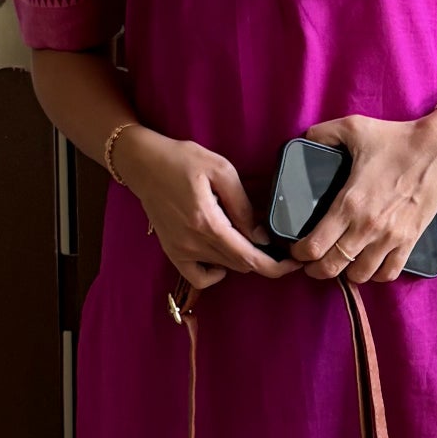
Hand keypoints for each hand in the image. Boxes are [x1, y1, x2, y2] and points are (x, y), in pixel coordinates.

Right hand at [115, 128, 296, 289]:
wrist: (143, 164)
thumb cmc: (181, 160)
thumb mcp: (220, 170)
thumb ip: (242, 205)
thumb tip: (261, 235)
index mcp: (208, 223)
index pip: (248, 257)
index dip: (276, 266)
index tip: (293, 263)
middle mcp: (193, 243)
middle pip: (240, 265)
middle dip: (265, 260)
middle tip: (278, 245)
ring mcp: (180, 251)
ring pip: (224, 269)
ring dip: (243, 260)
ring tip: (251, 239)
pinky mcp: (172, 252)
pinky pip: (199, 277)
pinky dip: (216, 272)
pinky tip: (222, 254)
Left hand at [294, 110, 436, 283]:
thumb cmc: (397, 140)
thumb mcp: (353, 127)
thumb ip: (322, 133)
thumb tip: (306, 138)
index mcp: (349, 203)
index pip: (314, 246)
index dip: (298, 253)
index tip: (296, 250)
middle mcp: (367, 226)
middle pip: (331, 267)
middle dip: (315, 268)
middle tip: (311, 262)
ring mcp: (390, 238)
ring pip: (358, 275)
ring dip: (345, 272)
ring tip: (341, 262)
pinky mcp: (409, 241)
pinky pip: (388, 273)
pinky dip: (375, 274)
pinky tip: (369, 263)